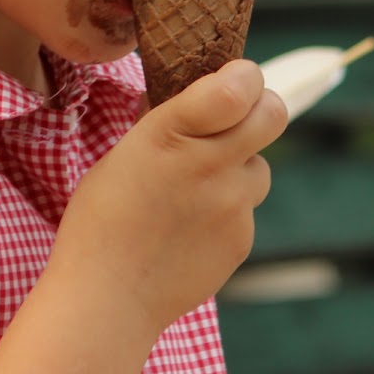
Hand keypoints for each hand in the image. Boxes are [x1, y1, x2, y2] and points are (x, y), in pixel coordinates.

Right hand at [54, 60, 286, 332]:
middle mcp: (211, 165)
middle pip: (273, 115)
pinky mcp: (242, 240)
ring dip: (238, 165)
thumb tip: (180, 94)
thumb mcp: (121, 155)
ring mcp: (233, 206)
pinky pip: (246, 209)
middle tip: (238, 115)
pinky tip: (189, 226)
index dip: (245, 76)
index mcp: (171, 134)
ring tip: (195, 188)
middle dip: (261, 107)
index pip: (239, 87)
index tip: (233, 77)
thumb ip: (160, 123)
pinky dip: (226, 209)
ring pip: (259, 166)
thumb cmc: (100, 220)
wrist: (108, 298)